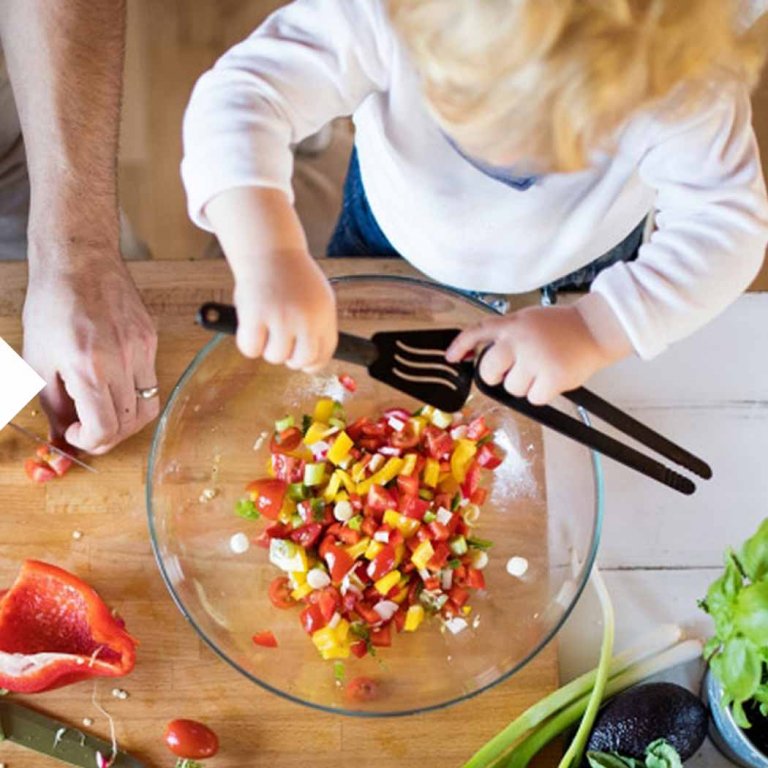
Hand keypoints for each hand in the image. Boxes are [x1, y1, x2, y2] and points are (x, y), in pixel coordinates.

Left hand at [22, 246, 158, 453]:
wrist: (80, 261)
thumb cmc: (53, 305)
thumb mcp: (39, 360)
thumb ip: (53, 406)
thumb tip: (62, 440)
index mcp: (89, 368)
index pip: (105, 429)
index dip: (90, 442)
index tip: (76, 435)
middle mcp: (122, 362)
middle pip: (130, 424)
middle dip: (108, 435)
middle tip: (89, 429)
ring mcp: (142, 350)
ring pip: (148, 407)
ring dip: (127, 420)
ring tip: (106, 411)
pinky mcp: (151, 340)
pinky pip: (151, 380)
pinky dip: (133, 392)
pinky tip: (114, 382)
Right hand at [232, 249, 336, 371]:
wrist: (270, 249)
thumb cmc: (292, 276)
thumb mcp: (318, 298)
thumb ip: (317, 326)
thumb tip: (310, 361)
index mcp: (324, 315)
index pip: (324, 354)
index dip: (312, 363)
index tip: (302, 363)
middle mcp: (306, 318)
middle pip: (301, 360)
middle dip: (289, 358)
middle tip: (280, 343)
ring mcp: (281, 317)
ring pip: (275, 356)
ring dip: (267, 347)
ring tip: (265, 325)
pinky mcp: (256, 315)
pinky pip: (251, 348)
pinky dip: (248, 343)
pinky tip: (250, 326)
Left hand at [446, 297, 632, 404]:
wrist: (596, 329)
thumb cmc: (562, 327)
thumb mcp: (528, 320)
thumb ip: (506, 334)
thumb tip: (480, 357)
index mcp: (512, 324)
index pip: (477, 332)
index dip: (460, 345)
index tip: (451, 357)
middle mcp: (520, 341)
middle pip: (488, 371)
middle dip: (497, 376)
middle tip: (514, 371)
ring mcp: (535, 360)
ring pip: (512, 389)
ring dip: (524, 385)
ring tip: (542, 370)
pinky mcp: (552, 378)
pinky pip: (533, 399)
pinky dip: (541, 394)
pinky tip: (552, 379)